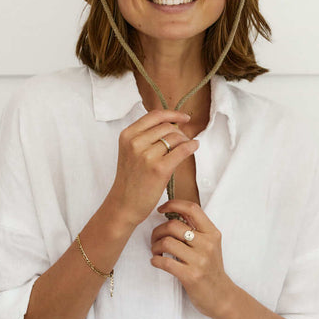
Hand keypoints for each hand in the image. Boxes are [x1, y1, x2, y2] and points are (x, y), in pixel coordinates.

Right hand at [107, 110, 199, 228]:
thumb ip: (145, 136)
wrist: (124, 204)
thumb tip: (173, 125)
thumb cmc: (130, 179)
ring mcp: (147, 156)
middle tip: (183, 141)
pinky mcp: (159, 169)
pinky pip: (182, 150)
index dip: (173, 114)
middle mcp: (135, 143)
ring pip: (176, 138)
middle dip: (180, 132)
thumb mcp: (130, 151)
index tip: (183, 118)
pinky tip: (194, 147)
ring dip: (185, 141)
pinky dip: (191, 146)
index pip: (154, 115)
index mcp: (127, 135)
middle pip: (167, 127)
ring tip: (186, 148)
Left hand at [150, 199, 232, 318]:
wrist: (222, 296)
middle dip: (158, 231)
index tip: (161, 209)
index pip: (192, 208)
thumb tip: (172, 212)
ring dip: (155, 247)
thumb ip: (195, 230)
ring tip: (156, 252)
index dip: (173, 204)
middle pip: (173, 225)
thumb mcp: (210, 245)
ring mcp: (200, 260)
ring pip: (167, 242)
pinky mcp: (191, 276)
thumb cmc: (211, 269)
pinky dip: (155, 260)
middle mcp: (207, 244)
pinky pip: (165, 262)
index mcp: (212, 233)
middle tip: (155, 239)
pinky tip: (157, 262)